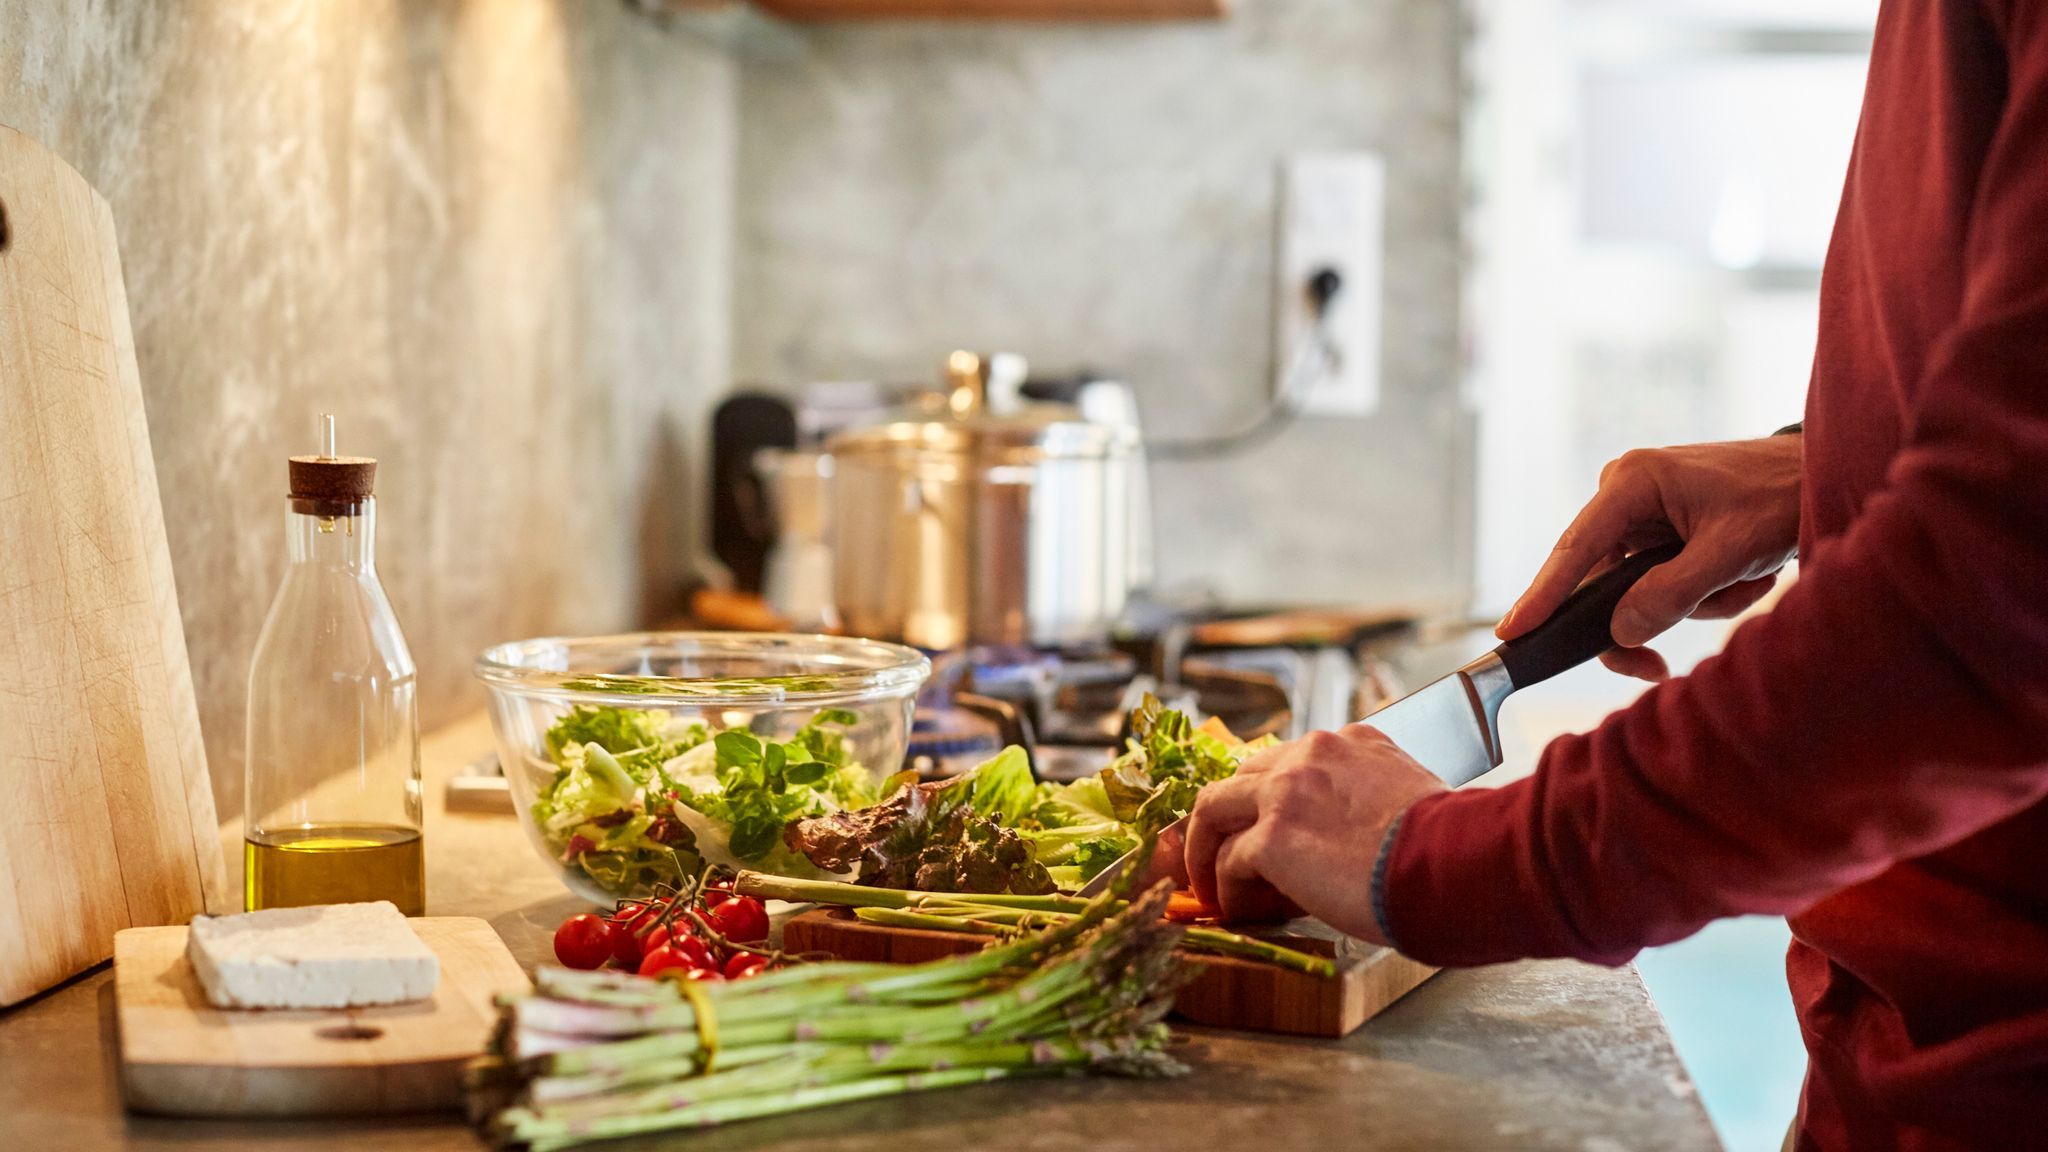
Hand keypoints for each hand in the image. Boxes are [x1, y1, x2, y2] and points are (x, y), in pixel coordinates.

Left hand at [1174, 726, 1445, 942]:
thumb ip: (1378, 799)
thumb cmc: (1455, 846)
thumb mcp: (1416, 797)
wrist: (1460, 864)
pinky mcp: (1273, 838)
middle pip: (1243, 777)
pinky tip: (1239, 911)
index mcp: (1353, 743)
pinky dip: (1226, 889)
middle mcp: (1313, 754)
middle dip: (1228, 818)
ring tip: (1212, 887)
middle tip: (1225, 856)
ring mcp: (1287, 792)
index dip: (1273, 800)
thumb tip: (1370, 839)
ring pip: (1214, 809)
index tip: (1272, 831)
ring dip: (1207, 851)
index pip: (1292, 761)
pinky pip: (1229, 861)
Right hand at [1497, 436, 1801, 680]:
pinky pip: (1658, 583)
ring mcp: (1641, 512)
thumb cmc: (1779, 497)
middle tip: (1656, 668)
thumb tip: (1619, 632)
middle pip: (1602, 581)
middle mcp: (1625, 493)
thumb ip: (1670, 593)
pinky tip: (1742, 575)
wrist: (1821, 473)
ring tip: (1746, 581)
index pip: (1576, 549)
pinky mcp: (1660, 530)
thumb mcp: (1729, 552)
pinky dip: (1701, 593)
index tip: (1511, 632)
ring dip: (1693, 602)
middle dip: (1647, 617)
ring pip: (1635, 590)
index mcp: (1632, 482)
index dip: (1543, 596)